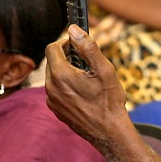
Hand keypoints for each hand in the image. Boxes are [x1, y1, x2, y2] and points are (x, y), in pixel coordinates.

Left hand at [45, 24, 128, 146]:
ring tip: (87, 79)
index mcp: (61, 75)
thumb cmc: (109, 101)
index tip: (77, 43)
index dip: (65, 42)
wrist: (108, 132)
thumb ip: (88, 47)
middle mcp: (51, 87)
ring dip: (67, 72)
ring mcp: (52, 100)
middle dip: (67, 57)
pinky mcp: (56, 110)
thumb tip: (73, 29)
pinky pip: (56, 91)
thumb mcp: (104, 70)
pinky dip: (66, 86)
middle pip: (53, 62)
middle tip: (86, 62)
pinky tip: (83, 93)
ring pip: (54, 77)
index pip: (53, 48)